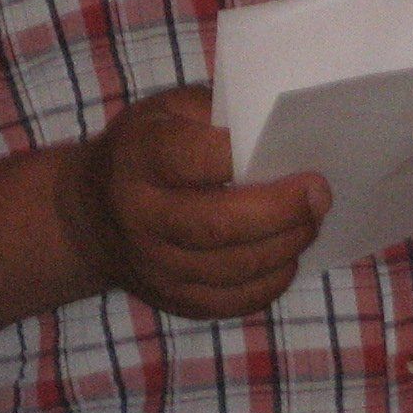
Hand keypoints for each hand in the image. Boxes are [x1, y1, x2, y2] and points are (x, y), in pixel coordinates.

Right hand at [55, 86, 329, 319]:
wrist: (91, 213)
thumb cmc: (145, 150)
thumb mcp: (166, 110)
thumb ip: (215, 112)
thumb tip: (279, 125)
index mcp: (140, 158)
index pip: (194, 159)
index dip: (244, 157)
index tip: (292, 152)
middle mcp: (140, 216)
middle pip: (218, 225)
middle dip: (281, 212)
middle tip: (321, 195)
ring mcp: (154, 266)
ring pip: (232, 269)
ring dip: (285, 247)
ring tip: (311, 222)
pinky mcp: (172, 300)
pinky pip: (231, 301)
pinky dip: (270, 282)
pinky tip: (286, 257)